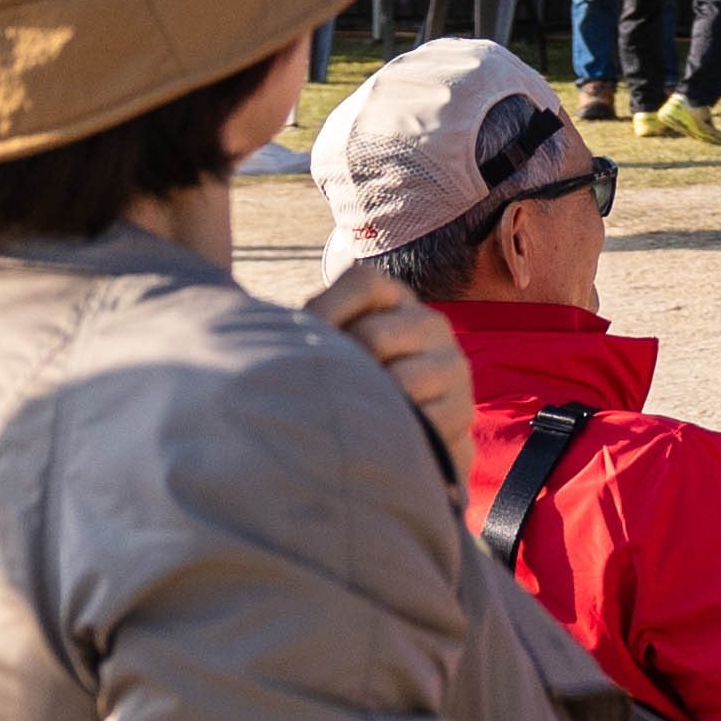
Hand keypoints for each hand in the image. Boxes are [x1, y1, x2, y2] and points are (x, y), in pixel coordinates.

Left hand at [309, 268, 476, 492]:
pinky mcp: (461, 408)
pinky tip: (378, 437)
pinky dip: (394, 433)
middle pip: (373, 336)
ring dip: (368, 405)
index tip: (297, 342)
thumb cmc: (350, 383)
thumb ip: (310, 327)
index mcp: (395, 300)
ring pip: (400, 382)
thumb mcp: (333, 344)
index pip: (364, 282)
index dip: (326, 309)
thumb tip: (259, 323)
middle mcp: (430, 324)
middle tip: (319, 396)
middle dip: (341, 370)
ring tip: (347, 420)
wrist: (405, 431)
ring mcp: (452, 365)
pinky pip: (423, 419)